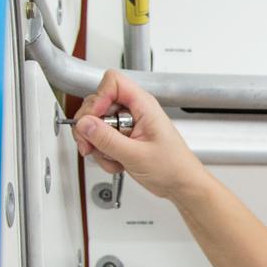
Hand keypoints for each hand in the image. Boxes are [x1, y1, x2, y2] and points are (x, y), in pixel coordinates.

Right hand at [71, 69, 208, 200]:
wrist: (182, 184)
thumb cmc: (173, 168)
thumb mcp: (136, 155)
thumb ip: (107, 139)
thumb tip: (84, 124)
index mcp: (143, 105)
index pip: (113, 82)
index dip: (99, 98)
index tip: (93, 120)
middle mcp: (134, 111)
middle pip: (98, 104)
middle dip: (90, 127)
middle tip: (91, 145)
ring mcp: (128, 125)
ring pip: (97, 125)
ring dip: (98, 145)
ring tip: (113, 158)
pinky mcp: (124, 139)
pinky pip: (102, 140)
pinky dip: (104, 154)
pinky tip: (118, 163)